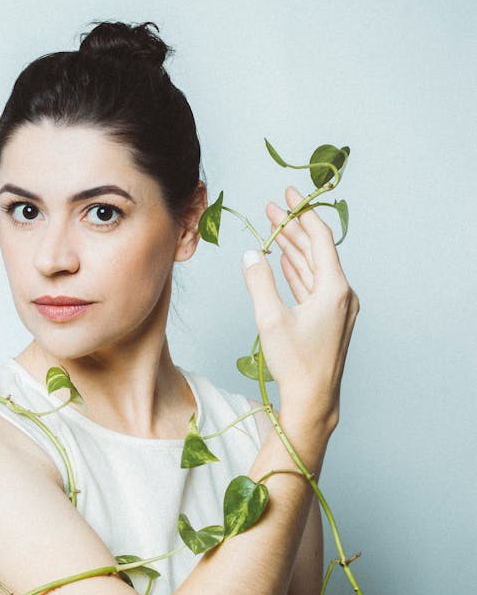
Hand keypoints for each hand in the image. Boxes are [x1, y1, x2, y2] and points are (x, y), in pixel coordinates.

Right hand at [242, 186, 358, 433]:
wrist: (314, 399)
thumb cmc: (295, 364)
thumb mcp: (270, 320)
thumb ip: (259, 281)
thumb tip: (251, 253)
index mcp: (335, 289)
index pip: (320, 239)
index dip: (302, 213)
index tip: (288, 195)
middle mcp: (342, 294)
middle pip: (317, 250)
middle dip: (294, 227)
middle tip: (274, 207)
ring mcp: (338, 308)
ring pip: (314, 268)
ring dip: (294, 247)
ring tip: (275, 228)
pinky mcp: (330, 320)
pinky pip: (314, 285)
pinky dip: (299, 270)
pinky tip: (287, 259)